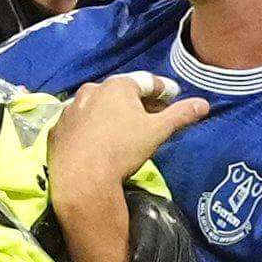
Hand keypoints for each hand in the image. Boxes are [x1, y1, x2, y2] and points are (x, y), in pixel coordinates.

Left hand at [46, 74, 209, 211]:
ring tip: (125, 129)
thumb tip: (204, 103)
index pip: (147, 82)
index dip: (164, 90)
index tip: (173, 97)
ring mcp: (69, 109)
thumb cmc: (123, 149)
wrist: (81, 179)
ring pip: (98, 106)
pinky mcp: (57, 128)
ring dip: (113, 113)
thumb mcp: (158, 131)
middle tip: (152, 116)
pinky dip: (92, 127)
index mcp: (116, 85)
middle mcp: (90, 90)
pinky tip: (99, 141)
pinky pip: (80, 123)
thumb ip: (181, 114)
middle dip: (138, 102)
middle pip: (121, 93)